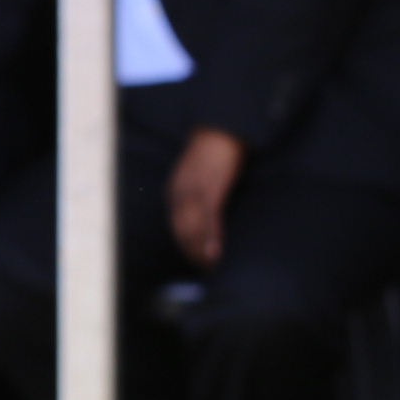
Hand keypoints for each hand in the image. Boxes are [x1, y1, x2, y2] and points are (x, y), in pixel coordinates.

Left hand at [167, 126, 244, 268]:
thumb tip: (208, 219)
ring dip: (200, 253)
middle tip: (206, 272)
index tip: (197, 263)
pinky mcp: (210, 186)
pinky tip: (215, 254)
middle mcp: (179, 193)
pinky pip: (207, 217)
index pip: (177, 227)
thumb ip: (201, 196)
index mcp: (176, 192)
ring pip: (191, 229)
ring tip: (211, 270)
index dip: (186, 247)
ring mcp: (193, 190)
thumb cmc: (215, 154)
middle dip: (192, 254)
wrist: (222, 127)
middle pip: (181, 232)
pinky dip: (209, 238)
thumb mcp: (202, 177)